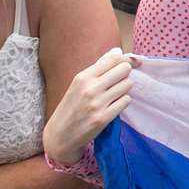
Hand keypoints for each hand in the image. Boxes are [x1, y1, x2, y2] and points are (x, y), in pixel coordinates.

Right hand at [42, 47, 139, 164]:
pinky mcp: (104, 118)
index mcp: (82, 77)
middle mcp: (90, 89)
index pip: (113, 58)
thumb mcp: (78, 84)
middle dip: (125, 73)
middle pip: (124, 69)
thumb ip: (98, 68)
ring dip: (124, 88)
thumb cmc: (70, 107)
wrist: (60, 136)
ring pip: (128, 84)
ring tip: (113, 94)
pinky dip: (122, 101)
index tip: (124, 63)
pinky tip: (113, 105)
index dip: (123, 60)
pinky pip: (126, 100)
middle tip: (118, 81)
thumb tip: (118, 52)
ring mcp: (98, 104)